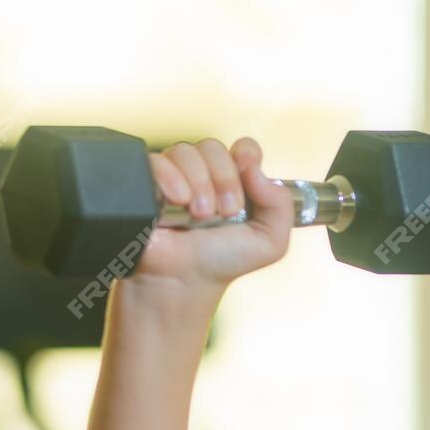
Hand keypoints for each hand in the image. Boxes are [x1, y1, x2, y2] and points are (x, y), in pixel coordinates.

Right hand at [128, 136, 293, 291]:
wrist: (184, 282)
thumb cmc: (221, 262)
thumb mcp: (270, 242)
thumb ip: (281, 206)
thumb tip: (257, 169)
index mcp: (235, 182)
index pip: (243, 148)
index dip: (246, 154)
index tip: (246, 170)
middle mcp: (205, 175)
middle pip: (213, 147)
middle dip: (223, 178)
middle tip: (224, 211)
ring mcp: (175, 177)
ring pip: (185, 151)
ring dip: (198, 183)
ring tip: (198, 215)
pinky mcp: (147, 182)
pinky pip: (157, 160)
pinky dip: (170, 178)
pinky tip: (177, 202)